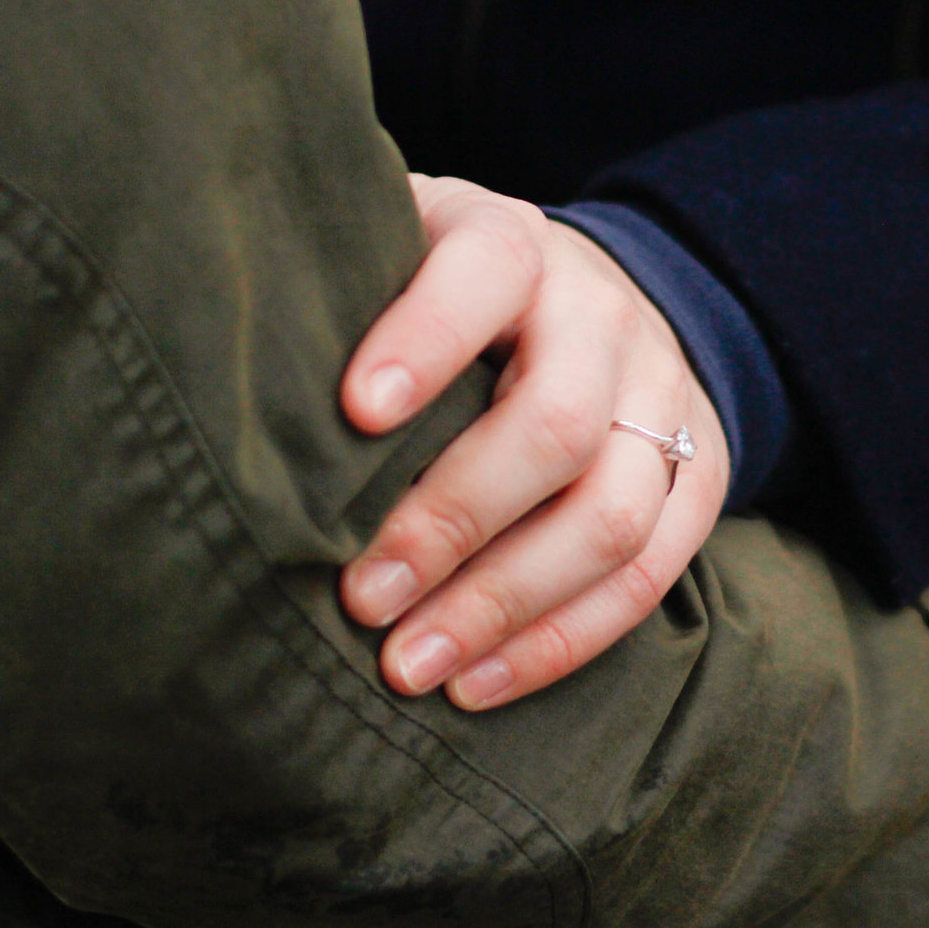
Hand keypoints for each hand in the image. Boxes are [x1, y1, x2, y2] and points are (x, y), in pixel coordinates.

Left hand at [339, 176, 731, 709]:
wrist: (590, 297)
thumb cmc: (439, 295)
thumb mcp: (393, 252)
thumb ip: (336, 292)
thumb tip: (230, 384)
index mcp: (514, 244)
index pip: (486, 273)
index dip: (427, 338)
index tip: (355, 413)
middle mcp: (601, 315)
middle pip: (556, 425)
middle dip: (454, 521)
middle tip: (362, 596)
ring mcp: (661, 396)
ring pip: (611, 516)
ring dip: (504, 606)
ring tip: (410, 666)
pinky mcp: (698, 473)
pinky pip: (650, 574)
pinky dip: (561, 641)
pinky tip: (478, 683)